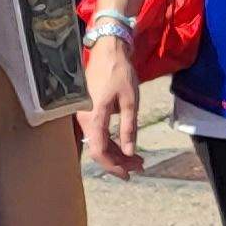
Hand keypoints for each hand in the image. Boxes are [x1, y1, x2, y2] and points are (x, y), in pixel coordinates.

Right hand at [83, 37, 143, 178]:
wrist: (107, 51)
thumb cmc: (120, 73)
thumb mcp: (131, 101)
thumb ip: (129, 128)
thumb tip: (130, 151)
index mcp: (94, 117)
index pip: (99, 152)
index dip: (114, 167)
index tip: (129, 174)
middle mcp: (84, 119)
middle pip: (99, 150)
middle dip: (120, 161)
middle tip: (141, 166)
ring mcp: (84, 115)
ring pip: (99, 142)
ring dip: (117, 153)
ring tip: (138, 159)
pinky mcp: (88, 111)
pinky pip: (98, 133)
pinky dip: (112, 142)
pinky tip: (126, 146)